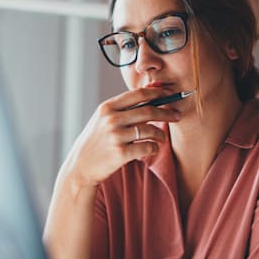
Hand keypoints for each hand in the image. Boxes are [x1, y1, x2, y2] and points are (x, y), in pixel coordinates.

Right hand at [57, 87, 180, 192]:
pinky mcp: (120, 153)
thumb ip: (122, 108)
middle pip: (148, 111)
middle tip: (177, 116)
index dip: (157, 93)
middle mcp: (111, 119)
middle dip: (166, 113)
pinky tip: (153, 148)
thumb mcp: (103, 119)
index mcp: (107, 107)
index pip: (138, 94)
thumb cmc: (96, 141)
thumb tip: (150, 93)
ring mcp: (116, 136)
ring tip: (162, 137)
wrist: (80, 166)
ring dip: (161, 134)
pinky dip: (154, 148)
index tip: (170, 94)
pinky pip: (147, 147)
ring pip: (150, 130)